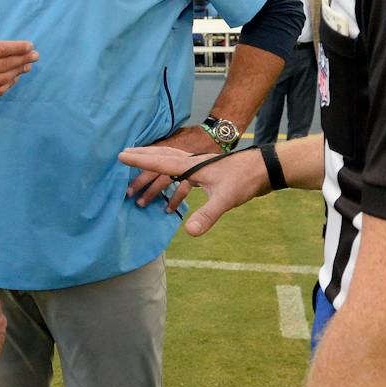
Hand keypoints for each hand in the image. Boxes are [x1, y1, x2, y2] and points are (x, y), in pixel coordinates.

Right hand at [119, 144, 268, 235]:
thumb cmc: (245, 180)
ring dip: (154, 163)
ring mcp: (200, 166)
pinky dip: (169, 176)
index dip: (139, 160)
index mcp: (192, 166)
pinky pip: (181, 171)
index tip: (120, 156)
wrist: (265, 169)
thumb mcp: (225, 199)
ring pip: (171, 161)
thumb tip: (189, 232)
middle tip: (122, 154)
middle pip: (162, 156)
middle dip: (142, 156)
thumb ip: (207, 216)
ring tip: (139, 166)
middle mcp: (192, 162)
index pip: (160, 162)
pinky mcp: (207, 172)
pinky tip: (170, 189)